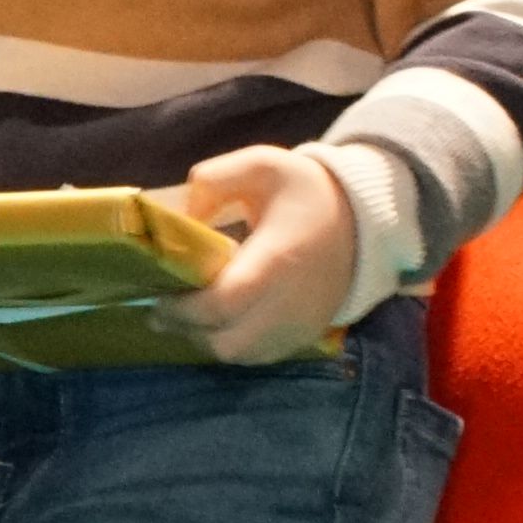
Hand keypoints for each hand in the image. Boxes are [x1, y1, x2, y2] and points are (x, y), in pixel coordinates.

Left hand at [163, 142, 360, 365]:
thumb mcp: (264, 165)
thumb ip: (216, 179)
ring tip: (186, 316)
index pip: (224, 302)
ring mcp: (300, 325)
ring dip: (206, 339)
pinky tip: (218, 323)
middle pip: (227, 341)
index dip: (184, 308)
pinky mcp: (305, 337)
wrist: (364, 223)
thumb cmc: (308, 193)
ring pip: (239, 355)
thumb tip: (182, 214)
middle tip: (161, 310)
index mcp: (278, 258)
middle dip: (186, 328)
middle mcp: (291, 302)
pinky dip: (232, 345)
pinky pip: (258, 357)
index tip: (158, 296)